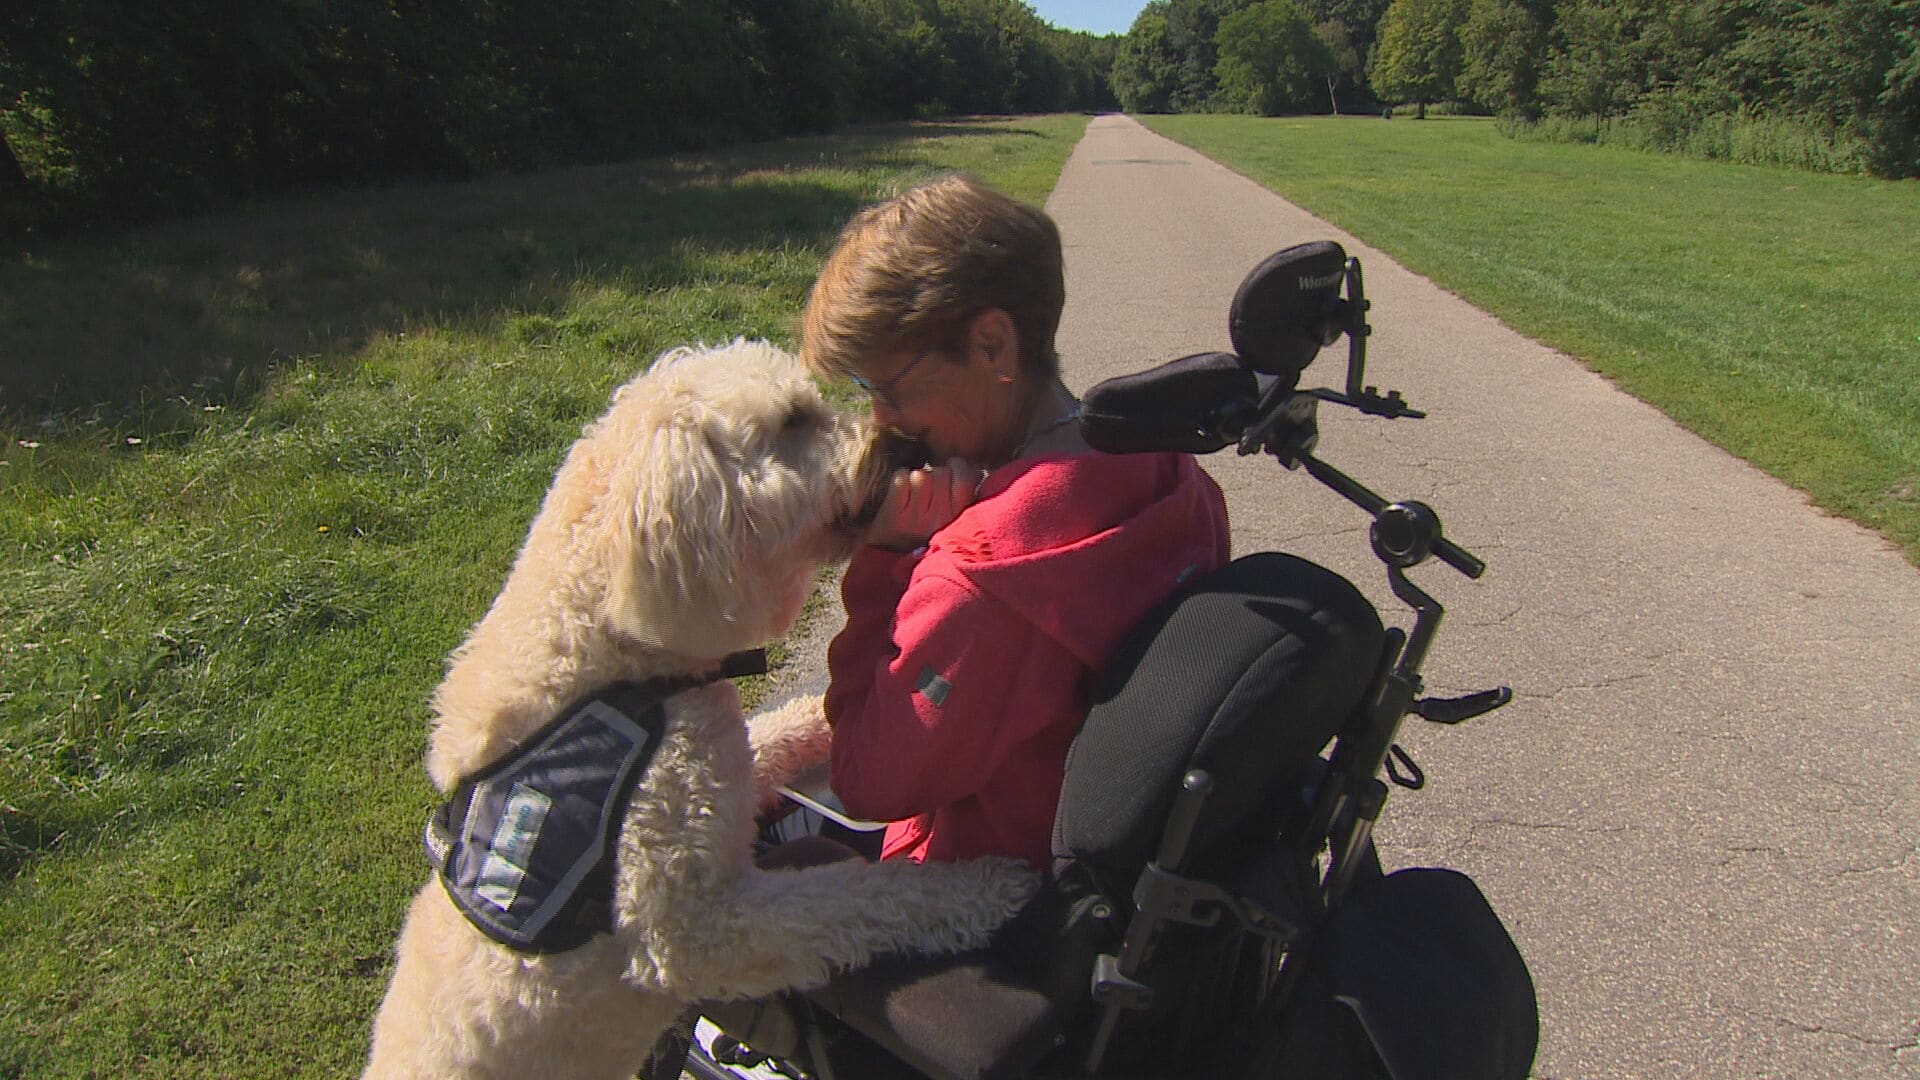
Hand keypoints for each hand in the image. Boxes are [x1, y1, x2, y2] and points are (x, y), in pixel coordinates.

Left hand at [868, 457, 986, 550]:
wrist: (893, 558)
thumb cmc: (928, 532)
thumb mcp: (955, 519)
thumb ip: (968, 494)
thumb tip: (973, 468)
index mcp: (959, 521)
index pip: (965, 479)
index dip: (958, 466)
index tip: (953, 468)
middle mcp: (940, 521)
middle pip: (941, 472)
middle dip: (935, 474)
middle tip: (930, 488)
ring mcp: (916, 520)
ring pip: (921, 475)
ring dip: (917, 479)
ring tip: (915, 494)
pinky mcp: (893, 517)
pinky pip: (901, 478)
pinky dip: (900, 480)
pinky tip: (901, 494)